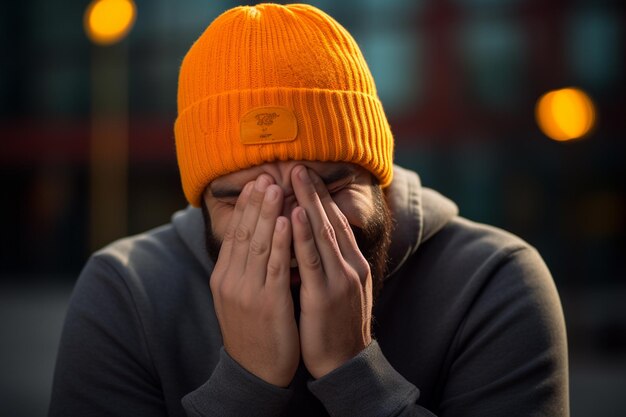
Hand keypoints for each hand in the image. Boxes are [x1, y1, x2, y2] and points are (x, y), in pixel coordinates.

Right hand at [209, 175, 299, 386]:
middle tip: (265, 175)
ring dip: (267, 213)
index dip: (245, 207)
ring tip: (275, 188)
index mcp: (223, 277)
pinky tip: (287, 221)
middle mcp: (231, 281)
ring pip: (258, 244)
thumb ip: (241, 269)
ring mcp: (248, 292)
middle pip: (244, 233)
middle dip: (256, 203)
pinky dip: (281, 241)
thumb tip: (250, 239)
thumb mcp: (237, 297)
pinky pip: (275, 266)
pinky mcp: (268, 304)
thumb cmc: (252, 330)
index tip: (255, 183)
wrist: (255, 371)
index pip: (235, 234)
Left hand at [291, 166, 372, 378]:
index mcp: (354, 263)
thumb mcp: (343, 289)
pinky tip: (293, 214)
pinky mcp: (325, 294)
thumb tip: (320, 242)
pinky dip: (302, 234)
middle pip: (331, 220)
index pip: (337, 222)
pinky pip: (311, 259)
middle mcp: (351, 266)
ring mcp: (340, 279)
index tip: (307, 175)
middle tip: (299, 165)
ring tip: (295, 177)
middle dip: (314, 191)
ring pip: (323, 232)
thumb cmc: (338, 326)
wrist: (345, 363)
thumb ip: (334, 264)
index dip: (321, 197)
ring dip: (308, 202)